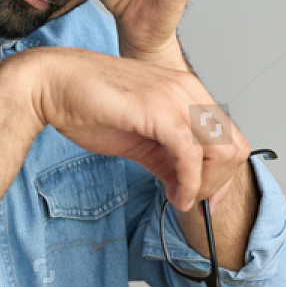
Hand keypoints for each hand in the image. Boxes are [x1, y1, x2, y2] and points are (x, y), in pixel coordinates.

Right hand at [8, 46, 249, 210]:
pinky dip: (189, 184)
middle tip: (194, 201)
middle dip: (219, 183)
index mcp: (185, 91)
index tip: (208, 199)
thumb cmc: (87, 105)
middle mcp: (188, 90)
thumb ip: (166, 159)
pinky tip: (175, 196)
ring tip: (183, 199)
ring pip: (221, 150)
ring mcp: (176, 98)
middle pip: (234, 145)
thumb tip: (184, 184)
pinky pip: (191, 155)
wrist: (52, 85)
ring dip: (206, 185)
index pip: (228, 136)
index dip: (224, 174)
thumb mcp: (138, 139)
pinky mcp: (160, 111)